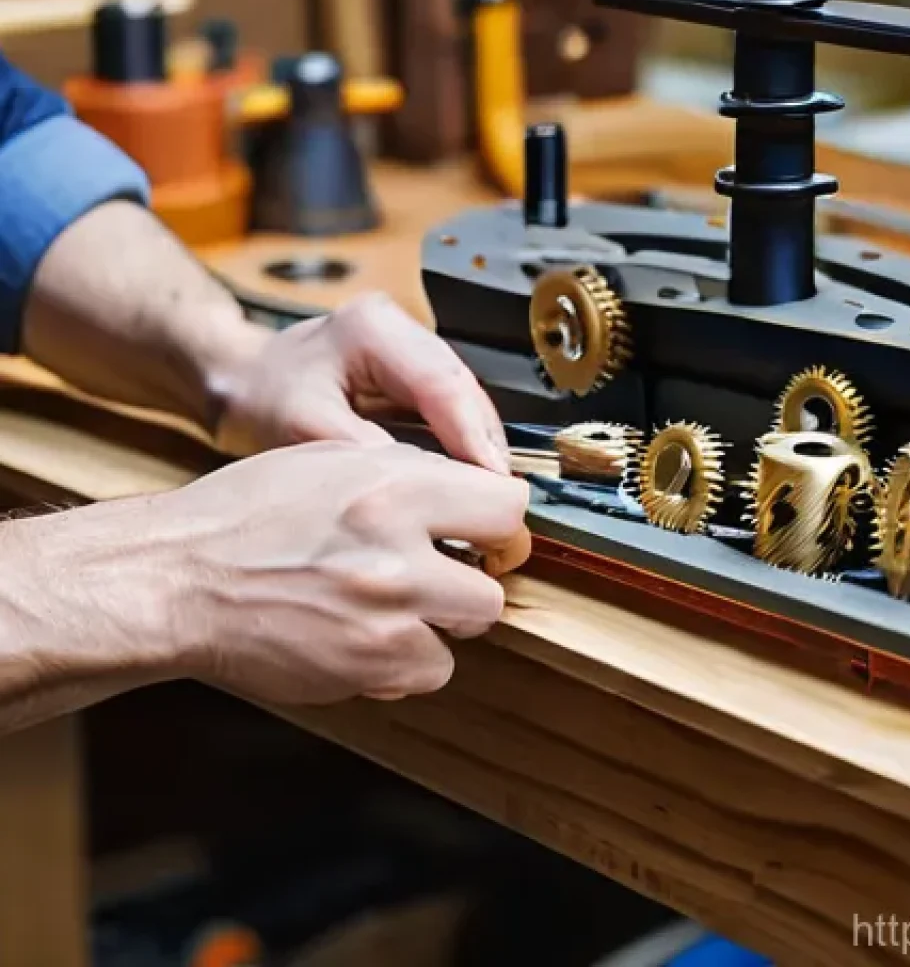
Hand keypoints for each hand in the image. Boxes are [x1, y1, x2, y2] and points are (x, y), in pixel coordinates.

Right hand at [149, 440, 529, 704]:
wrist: (179, 579)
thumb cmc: (244, 515)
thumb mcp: (331, 460)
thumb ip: (409, 473)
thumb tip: (465, 492)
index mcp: (391, 487)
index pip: (507, 507)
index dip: (499, 521)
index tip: (487, 531)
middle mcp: (396, 552)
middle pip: (495, 584)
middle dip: (472, 579)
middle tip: (441, 573)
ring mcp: (384, 617)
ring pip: (468, 631)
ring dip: (440, 621)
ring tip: (392, 602)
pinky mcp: (366, 667)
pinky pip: (428, 672)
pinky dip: (407, 659)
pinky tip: (366, 633)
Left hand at [210, 292, 509, 472]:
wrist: (242, 380)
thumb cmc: (260, 396)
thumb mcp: (301, 428)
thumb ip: (362, 452)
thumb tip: (423, 486)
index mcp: (373, 327)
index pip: (442, 383)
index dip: (473, 436)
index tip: (493, 484)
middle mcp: (401, 328)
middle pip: (464, 390)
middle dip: (485, 445)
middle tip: (502, 500)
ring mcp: (411, 347)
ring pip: (465, 400)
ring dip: (479, 448)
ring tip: (491, 497)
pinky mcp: (413, 371)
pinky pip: (451, 410)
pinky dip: (462, 445)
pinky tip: (467, 481)